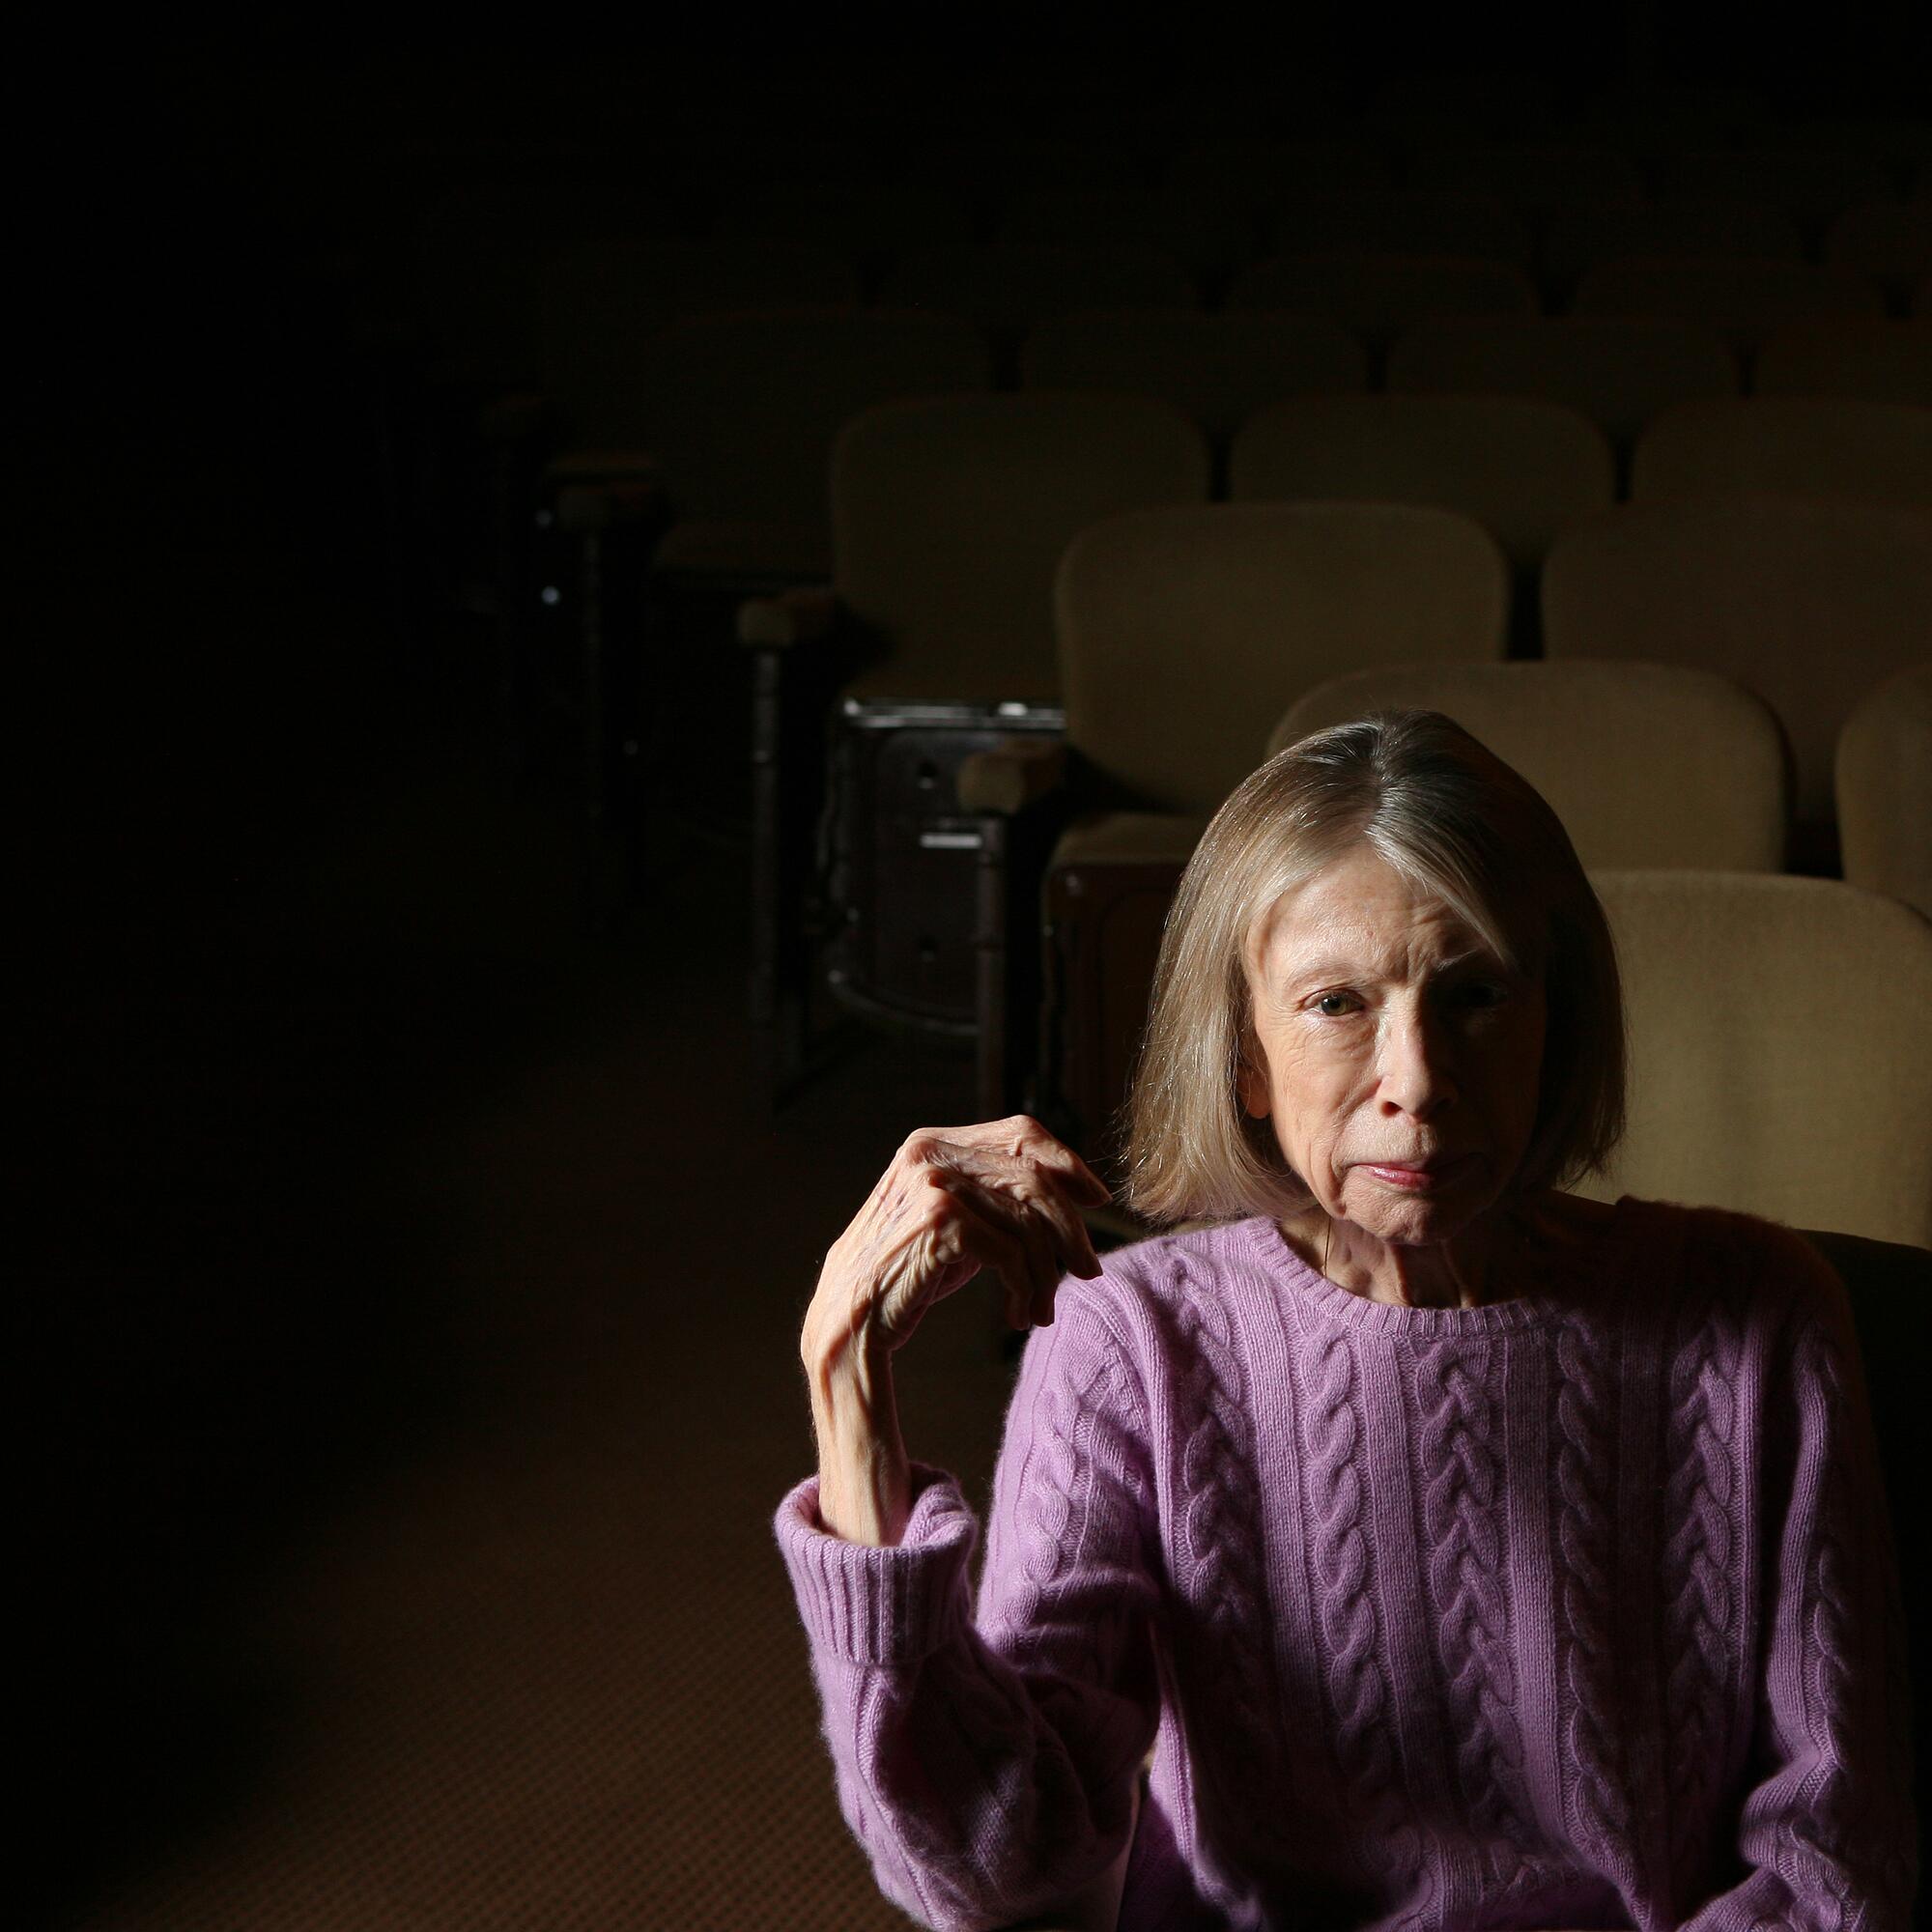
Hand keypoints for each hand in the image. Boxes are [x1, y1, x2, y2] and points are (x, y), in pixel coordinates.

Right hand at [800, 1118, 1109, 1545]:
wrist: (847, 1325)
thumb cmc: (903, 1278)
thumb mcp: (952, 1223)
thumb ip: (991, 1195)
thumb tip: (1068, 1189)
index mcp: (933, 1142)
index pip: (1021, 1132)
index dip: (1067, 1163)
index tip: (1097, 1199)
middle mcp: (930, 1153)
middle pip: (1036, 1177)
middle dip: (1071, 1228)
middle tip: (1087, 1271)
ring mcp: (932, 1185)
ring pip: (1029, 1219)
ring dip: (1048, 1272)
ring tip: (1043, 1309)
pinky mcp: (939, 1223)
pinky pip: (1012, 1253)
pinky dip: (1027, 1289)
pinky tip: (1020, 1316)